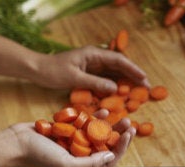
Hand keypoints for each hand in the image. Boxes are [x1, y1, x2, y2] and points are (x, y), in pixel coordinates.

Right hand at [8, 111, 135, 166]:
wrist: (16, 142)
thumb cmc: (39, 156)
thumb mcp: (67, 165)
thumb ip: (91, 164)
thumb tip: (111, 157)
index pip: (108, 163)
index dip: (121, 149)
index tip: (128, 135)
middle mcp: (80, 159)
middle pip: (106, 148)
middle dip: (119, 136)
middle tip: (129, 124)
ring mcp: (74, 145)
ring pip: (99, 135)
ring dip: (110, 126)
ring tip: (121, 116)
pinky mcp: (68, 131)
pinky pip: (86, 125)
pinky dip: (95, 118)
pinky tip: (103, 112)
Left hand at [30, 46, 149, 94]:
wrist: (37, 70)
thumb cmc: (52, 71)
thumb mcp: (74, 78)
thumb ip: (95, 82)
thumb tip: (115, 89)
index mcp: (93, 54)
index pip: (119, 60)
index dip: (133, 70)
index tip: (144, 79)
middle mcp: (95, 58)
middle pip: (120, 66)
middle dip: (134, 76)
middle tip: (147, 88)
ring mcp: (92, 65)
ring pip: (114, 73)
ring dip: (126, 81)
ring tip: (139, 92)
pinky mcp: (88, 73)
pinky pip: (105, 79)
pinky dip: (114, 86)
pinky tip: (121, 94)